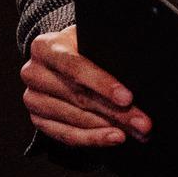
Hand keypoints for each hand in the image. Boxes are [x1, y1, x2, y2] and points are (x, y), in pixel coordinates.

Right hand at [21, 24, 150, 146]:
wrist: (62, 57)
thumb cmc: (86, 45)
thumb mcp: (93, 37)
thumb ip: (108, 47)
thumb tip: (141, 65)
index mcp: (45, 47)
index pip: (76, 67)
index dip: (103, 83)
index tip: (128, 98)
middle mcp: (33, 73)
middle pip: (79, 96)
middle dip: (116, 112)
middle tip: (144, 122)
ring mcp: (33, 99)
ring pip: (75, 118)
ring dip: (109, 128)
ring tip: (137, 132)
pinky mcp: (38, 119)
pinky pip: (66, 135)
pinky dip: (93, 138)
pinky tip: (113, 139)